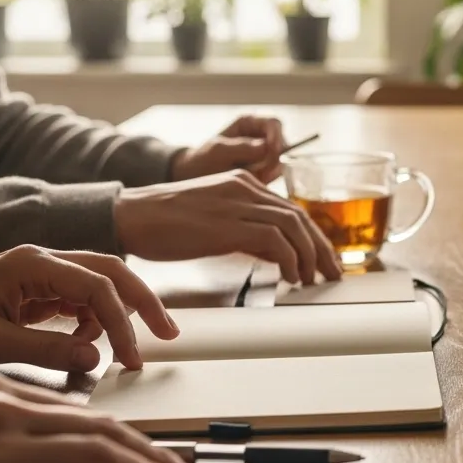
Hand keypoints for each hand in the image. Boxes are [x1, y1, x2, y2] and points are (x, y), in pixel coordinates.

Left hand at [0, 246, 176, 371]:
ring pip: (101, 285)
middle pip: (112, 272)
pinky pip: (81, 301)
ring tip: (127, 350)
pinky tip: (89, 343)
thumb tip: (95, 356)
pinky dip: (95, 322)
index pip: (97, 286)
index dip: (122, 323)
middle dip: (143, 303)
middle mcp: (43, 261)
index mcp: (32, 264)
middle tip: (169, 334)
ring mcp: (42, 275)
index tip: (131, 359)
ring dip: (121, 314)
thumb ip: (45, 349)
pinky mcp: (39, 292)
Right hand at [116, 169, 341, 285]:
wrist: (129, 216)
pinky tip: (290, 277)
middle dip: (321, 247)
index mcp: (243, 183)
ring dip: (309, 256)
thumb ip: (244, 229)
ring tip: (313, 279)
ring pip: (292, 226)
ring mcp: (236, 203)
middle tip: (332, 273)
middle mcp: (245, 188)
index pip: (290, 208)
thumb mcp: (213, 219)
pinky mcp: (227, 224)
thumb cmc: (164, 223)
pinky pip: (274, 240)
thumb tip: (275, 253)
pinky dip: (289, 259)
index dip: (313, 235)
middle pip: (298, 216)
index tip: (324, 258)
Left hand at [171, 115, 287, 182]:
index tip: (272, 152)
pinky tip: (249, 182)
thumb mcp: (217, 151)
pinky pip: (274, 175)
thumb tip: (265, 146)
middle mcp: (261, 136)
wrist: (194, 178)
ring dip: (267, 172)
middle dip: (272, 159)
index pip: (274, 124)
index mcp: (250, 123)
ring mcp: (264, 154)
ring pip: (280, 161)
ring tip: (248, 177)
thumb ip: (240, 147)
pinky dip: (265, 180)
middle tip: (259, 173)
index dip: (277, 136)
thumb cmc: (202, 159)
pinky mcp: (265, 170)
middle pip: (282, 143)